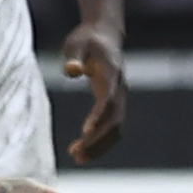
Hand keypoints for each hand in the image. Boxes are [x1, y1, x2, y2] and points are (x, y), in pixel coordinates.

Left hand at [61, 22, 127, 161]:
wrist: (106, 35)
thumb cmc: (87, 39)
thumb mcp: (76, 43)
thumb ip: (73, 56)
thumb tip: (72, 71)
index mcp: (112, 72)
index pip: (108, 99)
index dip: (99, 115)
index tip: (85, 131)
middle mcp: (120, 88)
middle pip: (114, 119)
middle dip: (98, 139)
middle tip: (76, 153)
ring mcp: (120, 97)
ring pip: (116, 128)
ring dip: (100, 145)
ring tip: (78, 158)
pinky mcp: (115, 103)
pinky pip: (113, 127)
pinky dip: (101, 141)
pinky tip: (83, 150)